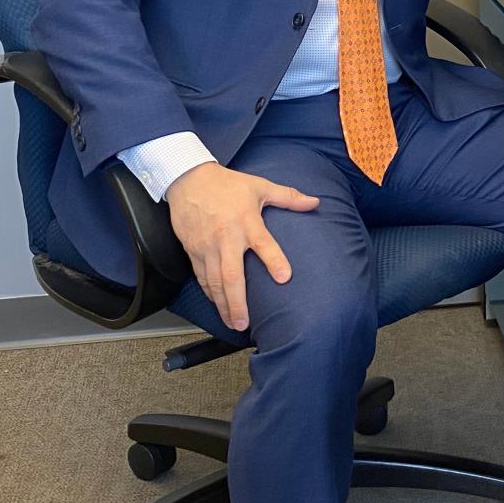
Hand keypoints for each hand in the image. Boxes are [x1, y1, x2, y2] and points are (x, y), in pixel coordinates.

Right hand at [165, 162, 319, 330]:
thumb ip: (288, 196)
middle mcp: (225, 237)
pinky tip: (217, 304)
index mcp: (246, 221)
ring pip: (213, 282)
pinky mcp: (193, 251)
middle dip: (237, 302)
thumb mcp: (260, 186)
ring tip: (232, 322)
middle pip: (231, 276)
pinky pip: (201, 277)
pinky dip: (209, 293)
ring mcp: (206, 247)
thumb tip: (314, 201)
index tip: (285, 278)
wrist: (188, 179)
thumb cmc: (226, 184)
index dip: (274, 260)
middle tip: (245, 322)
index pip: (263, 243)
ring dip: (222, 304)